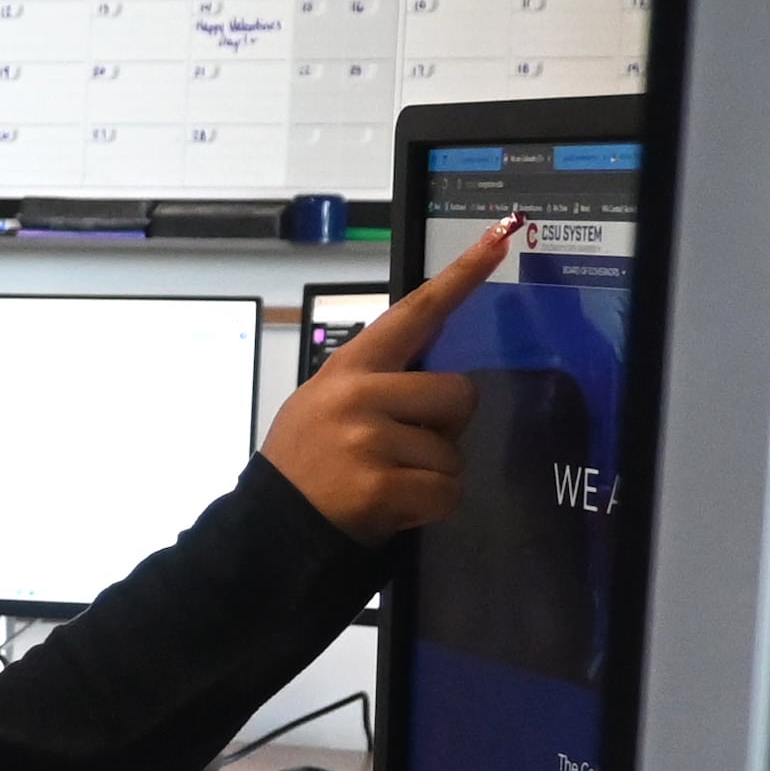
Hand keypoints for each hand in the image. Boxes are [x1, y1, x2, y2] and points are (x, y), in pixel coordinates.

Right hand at [262, 218, 513, 542]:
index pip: (415, 312)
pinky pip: (446, 491)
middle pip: (458, 395)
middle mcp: (359, 395)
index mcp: (350, 368)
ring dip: (433, 476)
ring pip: (454, 453)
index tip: (499, 239)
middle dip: (445, 430)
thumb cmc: (305, 467)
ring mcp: (368, 439)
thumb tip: (441, 384)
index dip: (461, 277)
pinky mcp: (380, 484)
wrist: (270, 531)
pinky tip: (393, 508)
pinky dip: (430, 508)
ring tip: (386, 483)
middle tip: (403, 452)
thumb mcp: (326, 406)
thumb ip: (377, 384)